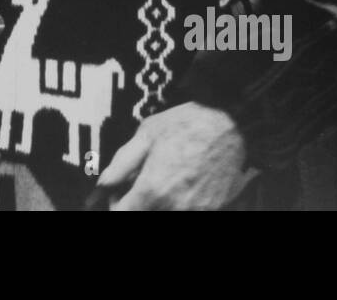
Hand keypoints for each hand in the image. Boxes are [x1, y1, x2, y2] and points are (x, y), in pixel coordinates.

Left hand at [91, 102, 257, 209]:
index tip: (118, 192)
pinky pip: (188, 210)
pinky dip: (180, 202)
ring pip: (166, 213)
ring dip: (158, 203)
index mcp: (152, 190)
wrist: (235, 123)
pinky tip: (183, 182)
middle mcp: (174, 207)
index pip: (121, 214)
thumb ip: (120, 164)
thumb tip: (101, 185)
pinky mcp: (213, 210)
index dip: (115, 204)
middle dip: (137, 204)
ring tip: (164, 180)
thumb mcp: (146, 134)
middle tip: (140, 184)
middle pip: (144, 214)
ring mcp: (196, 211)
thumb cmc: (188, 123)